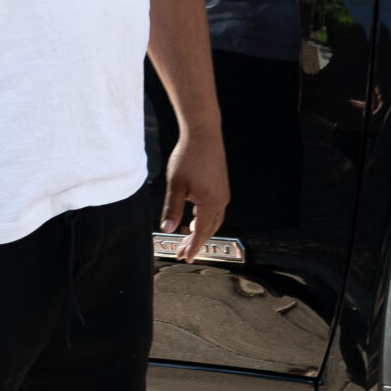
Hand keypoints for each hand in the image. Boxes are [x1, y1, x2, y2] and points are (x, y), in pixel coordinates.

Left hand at [162, 125, 230, 262]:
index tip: (186, 257)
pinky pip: (214, 210)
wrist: (203, 133)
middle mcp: (221, 200)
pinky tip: (193, 220)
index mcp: (211, 202)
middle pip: (209, 229)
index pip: (201, 232)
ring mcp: (223, 193)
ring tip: (186, 240)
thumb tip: (167, 228)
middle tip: (181, 252)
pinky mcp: (221, 186)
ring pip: (213, 220)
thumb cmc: (189, 156)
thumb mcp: (175, 185)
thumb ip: (172, 209)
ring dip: (199, 231)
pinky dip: (204, 219)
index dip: (193, 247)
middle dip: (195, 242)